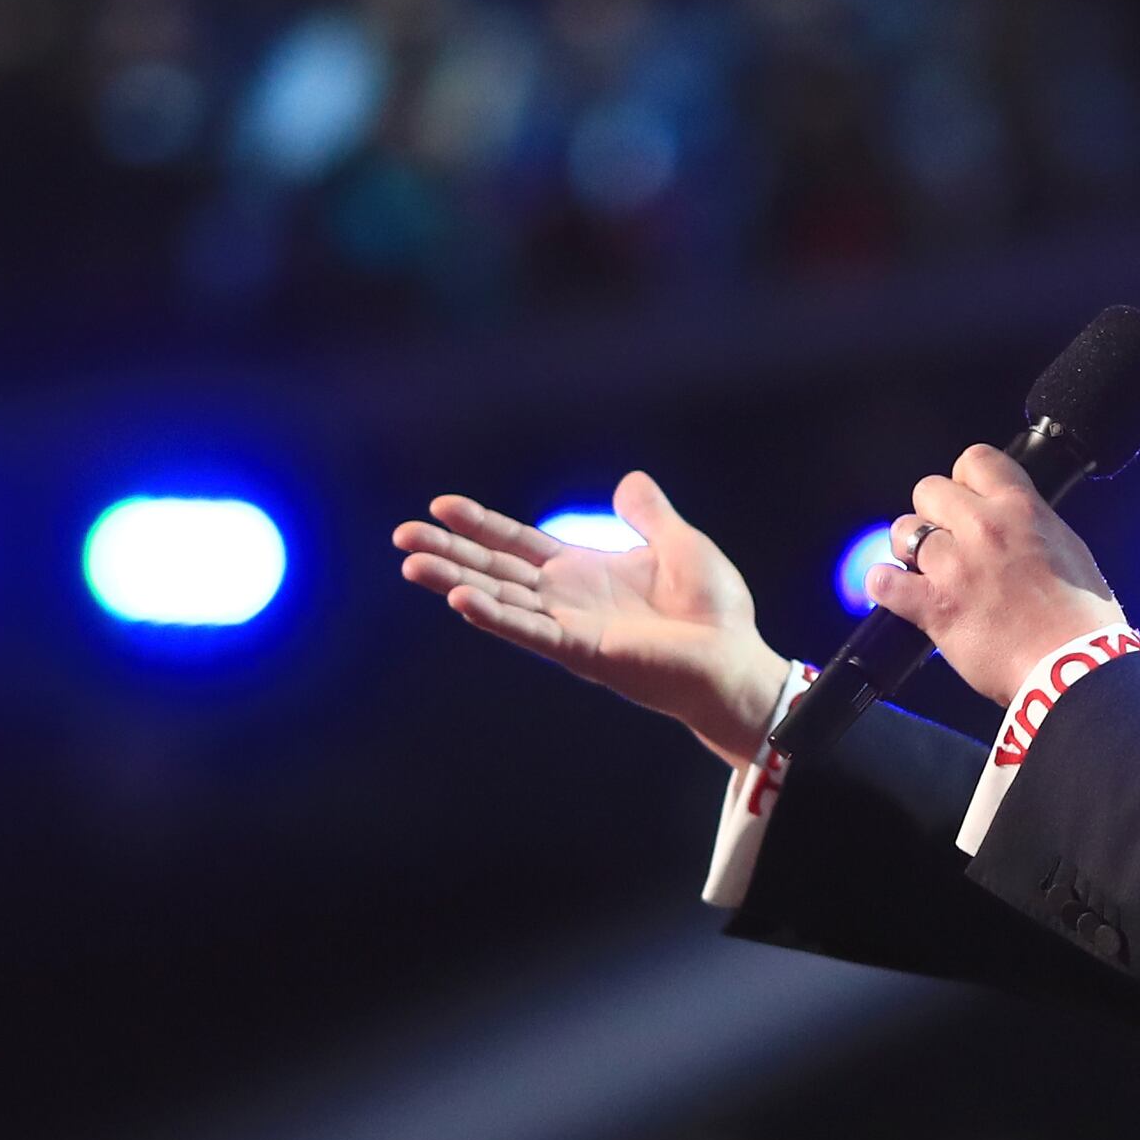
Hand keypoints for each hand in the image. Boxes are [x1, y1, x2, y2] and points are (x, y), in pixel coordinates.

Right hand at [395, 470, 793, 766]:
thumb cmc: (715, 611)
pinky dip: (495, 617)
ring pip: (500, 600)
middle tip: (401, 536)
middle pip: (494, 570)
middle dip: (448, 552)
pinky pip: (531, 632)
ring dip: (454, 583)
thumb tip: (629, 480)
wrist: (737, 660)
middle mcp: (566, 599)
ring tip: (411, 564)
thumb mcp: (681, 544)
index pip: (518, 544)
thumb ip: (649, 515)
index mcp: (584, 571)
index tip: (440, 505)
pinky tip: (461, 601)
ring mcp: (570, 627)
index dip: (480, 524)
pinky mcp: (584, 652)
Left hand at [862, 444, 1129, 704]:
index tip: (966, 500)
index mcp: (1021, 509)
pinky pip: (884, 582)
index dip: (964, 480)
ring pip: (903, 531)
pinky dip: (885, 586)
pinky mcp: (933, 605)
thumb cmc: (1080, 619)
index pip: (975, 460)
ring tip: (925, 570)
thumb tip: (1014, 521)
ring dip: (909, 550)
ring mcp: (954, 566)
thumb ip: (1032, 525)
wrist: (1073, 667)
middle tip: (946, 541)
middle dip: (933, 513)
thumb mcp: (1069, 549)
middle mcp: (983, 528)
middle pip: (928, 489)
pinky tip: (898, 593)